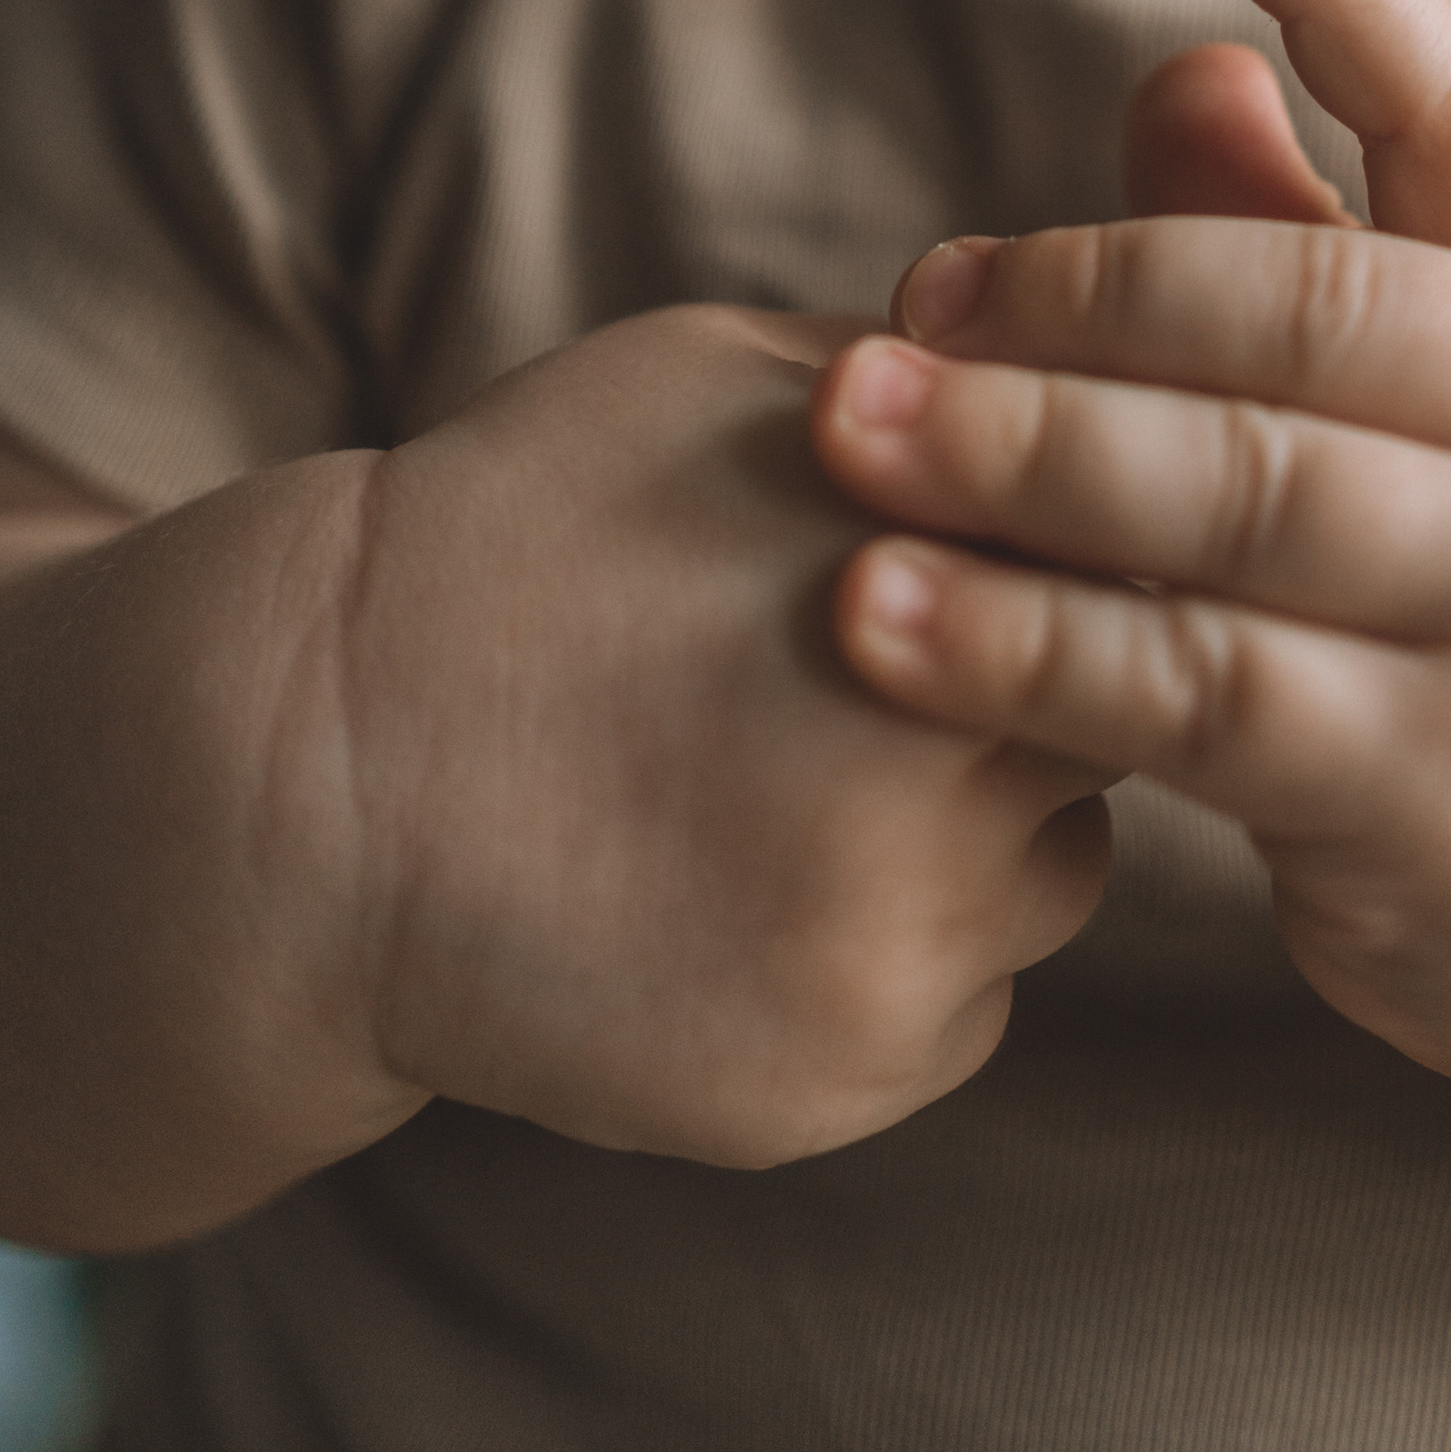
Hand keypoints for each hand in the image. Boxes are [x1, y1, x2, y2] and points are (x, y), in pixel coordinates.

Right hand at [318, 307, 1112, 1167]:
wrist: (323, 770)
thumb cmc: (535, 533)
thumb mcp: (730, 382)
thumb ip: (934, 390)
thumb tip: (1106, 379)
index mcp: (929, 550)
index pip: (1128, 548)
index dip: (1066, 545)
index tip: (995, 548)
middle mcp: (942, 750)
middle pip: (1113, 710)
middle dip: (1035, 684)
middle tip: (898, 674)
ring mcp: (903, 930)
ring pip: (1060, 865)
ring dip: (986, 826)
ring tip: (805, 780)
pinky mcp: (852, 1072)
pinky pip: (970, 997)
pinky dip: (900, 947)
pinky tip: (754, 889)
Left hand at [812, 0, 1450, 1123]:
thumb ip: (1335, 242)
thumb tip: (1178, 65)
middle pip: (1324, 310)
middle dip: (1091, 285)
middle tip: (912, 294)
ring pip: (1250, 494)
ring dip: (1023, 453)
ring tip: (844, 431)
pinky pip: (1204, 695)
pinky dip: (1028, 646)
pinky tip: (886, 619)